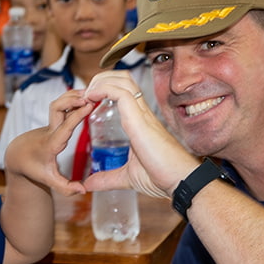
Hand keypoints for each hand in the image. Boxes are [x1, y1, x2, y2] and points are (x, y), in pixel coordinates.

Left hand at [5, 89, 91, 195]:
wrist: (18, 156)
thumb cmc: (33, 168)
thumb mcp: (49, 180)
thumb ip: (65, 187)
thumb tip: (83, 190)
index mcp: (51, 144)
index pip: (64, 126)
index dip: (76, 115)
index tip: (89, 106)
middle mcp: (50, 130)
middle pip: (57, 108)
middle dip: (71, 100)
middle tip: (90, 97)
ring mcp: (50, 123)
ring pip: (58, 103)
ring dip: (72, 97)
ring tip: (90, 93)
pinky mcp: (52, 120)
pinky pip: (61, 105)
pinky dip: (71, 98)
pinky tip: (84, 95)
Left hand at [83, 71, 198, 197]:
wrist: (179, 181)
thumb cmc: (162, 177)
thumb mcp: (127, 177)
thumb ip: (108, 178)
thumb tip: (89, 184)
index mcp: (139, 121)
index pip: (123, 91)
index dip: (103, 88)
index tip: (86, 101)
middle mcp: (141, 113)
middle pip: (122, 78)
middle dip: (100, 79)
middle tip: (84, 94)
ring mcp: (141, 114)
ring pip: (122, 80)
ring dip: (100, 81)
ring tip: (86, 94)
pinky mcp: (139, 119)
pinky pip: (120, 92)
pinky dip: (103, 89)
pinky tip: (91, 98)